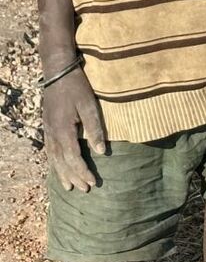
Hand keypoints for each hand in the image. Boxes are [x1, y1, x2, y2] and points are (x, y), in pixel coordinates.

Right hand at [42, 68, 105, 190]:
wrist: (57, 72)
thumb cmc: (77, 87)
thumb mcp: (90, 106)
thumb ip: (95, 129)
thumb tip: (101, 152)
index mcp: (64, 130)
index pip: (73, 158)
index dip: (83, 172)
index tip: (93, 183)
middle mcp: (53, 134)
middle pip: (62, 162)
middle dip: (74, 176)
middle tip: (84, 190)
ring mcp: (48, 130)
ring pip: (54, 158)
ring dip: (62, 173)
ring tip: (69, 186)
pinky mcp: (47, 126)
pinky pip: (50, 150)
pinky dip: (55, 162)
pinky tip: (59, 167)